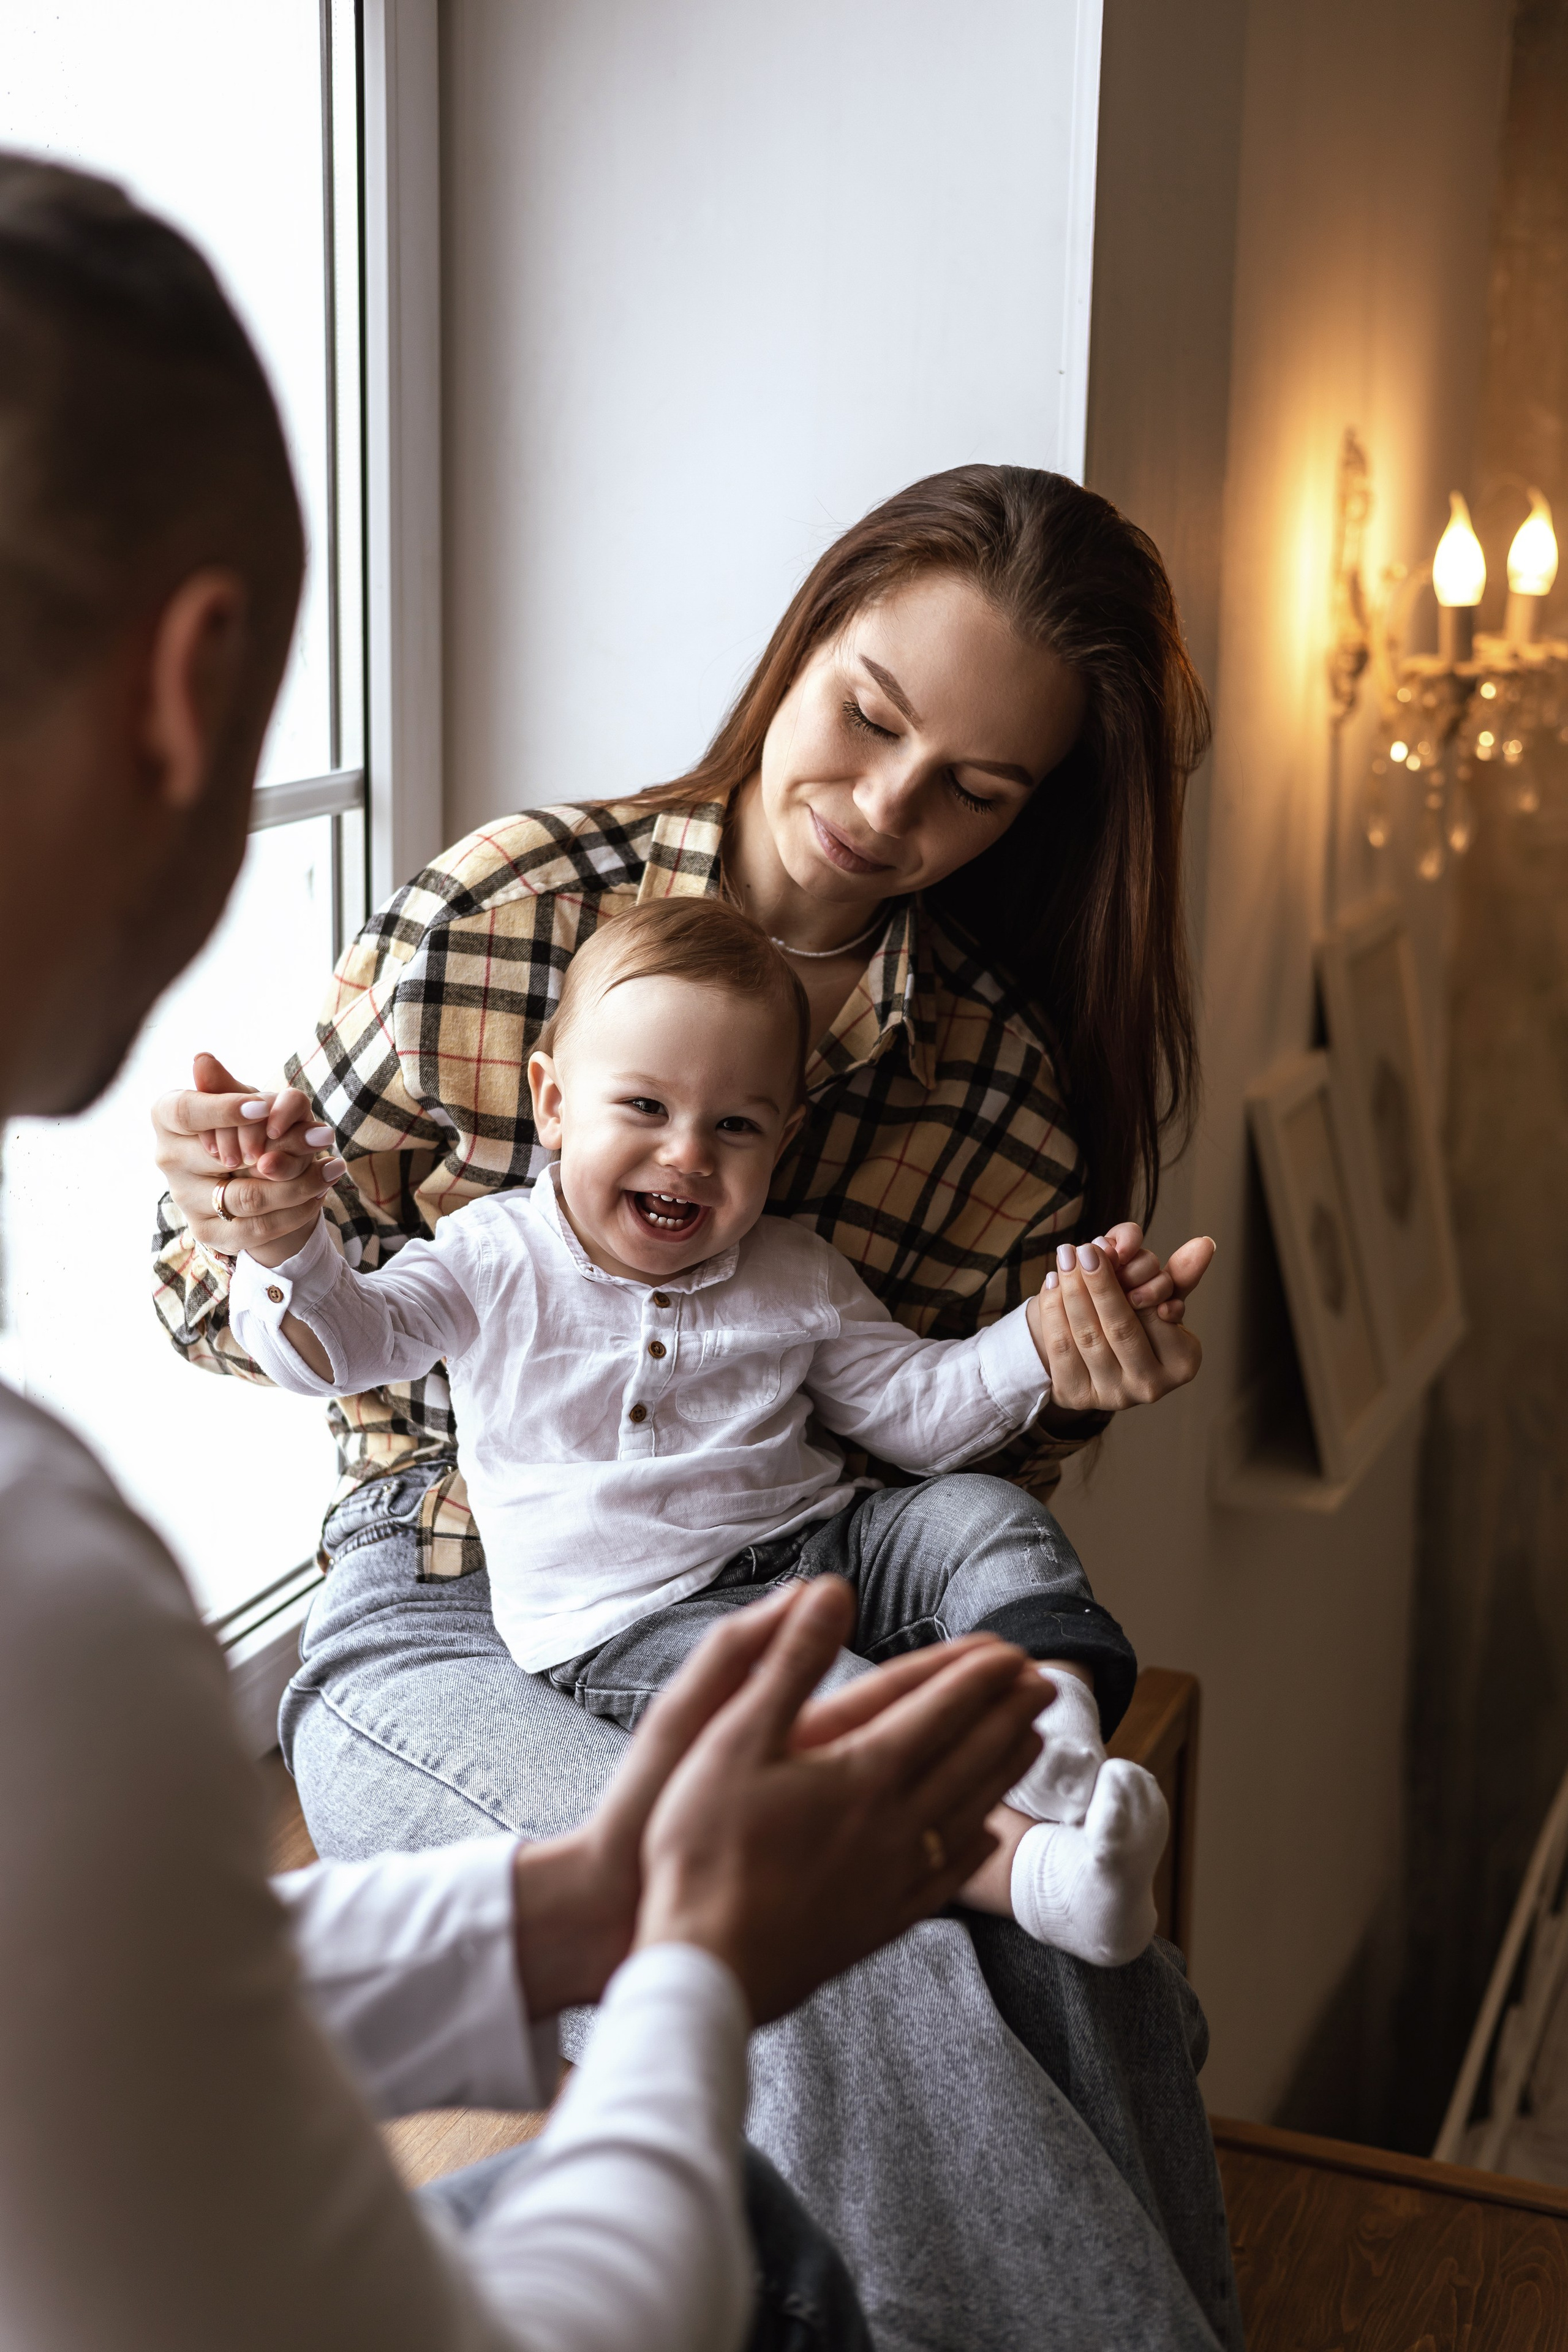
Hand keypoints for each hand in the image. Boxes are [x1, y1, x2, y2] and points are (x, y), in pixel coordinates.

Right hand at [152, 1050, 342, 1258]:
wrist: (246, 1179)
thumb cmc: (245, 1125)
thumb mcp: (241, 1100)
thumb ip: (229, 1085)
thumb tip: (202, 1059)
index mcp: (167, 1119)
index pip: (186, 1112)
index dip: (224, 1109)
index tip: (264, 1107)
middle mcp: (169, 1160)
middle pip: (226, 1158)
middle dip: (280, 1149)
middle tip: (324, 1137)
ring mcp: (186, 1201)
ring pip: (249, 1198)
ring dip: (299, 1183)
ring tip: (333, 1167)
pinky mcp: (210, 1234)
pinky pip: (259, 1227)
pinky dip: (296, 1210)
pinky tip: (321, 1193)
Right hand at [635, 1579, 1046, 2023]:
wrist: (707, 1967)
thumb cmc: (703, 1848)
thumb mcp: (730, 1736)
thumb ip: (789, 1660)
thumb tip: (833, 1589)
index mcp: (861, 1770)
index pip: (937, 1708)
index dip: (975, 1675)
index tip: (1012, 1649)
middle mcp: (892, 1821)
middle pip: (968, 1756)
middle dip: (1008, 1714)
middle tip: (1045, 1683)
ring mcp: (891, 1877)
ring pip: (969, 1811)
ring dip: (1005, 1770)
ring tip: (1033, 1743)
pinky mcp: (878, 1923)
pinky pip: (946, 1876)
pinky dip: (975, 1848)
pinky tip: (986, 1838)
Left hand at [1027, 1225, 1214, 1415]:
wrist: (1093, 1354)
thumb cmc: (1136, 1319)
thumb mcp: (1162, 1297)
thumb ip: (1181, 1273)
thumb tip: (1205, 1243)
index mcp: (1182, 1363)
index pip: (1156, 1314)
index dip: (1136, 1278)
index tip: (1114, 1247)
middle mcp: (1150, 1386)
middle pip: (1121, 1327)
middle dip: (1100, 1282)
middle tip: (1086, 1248)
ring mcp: (1111, 1396)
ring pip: (1087, 1337)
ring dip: (1073, 1291)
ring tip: (1067, 1257)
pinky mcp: (1075, 1395)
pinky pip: (1060, 1348)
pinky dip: (1053, 1311)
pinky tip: (1053, 1282)